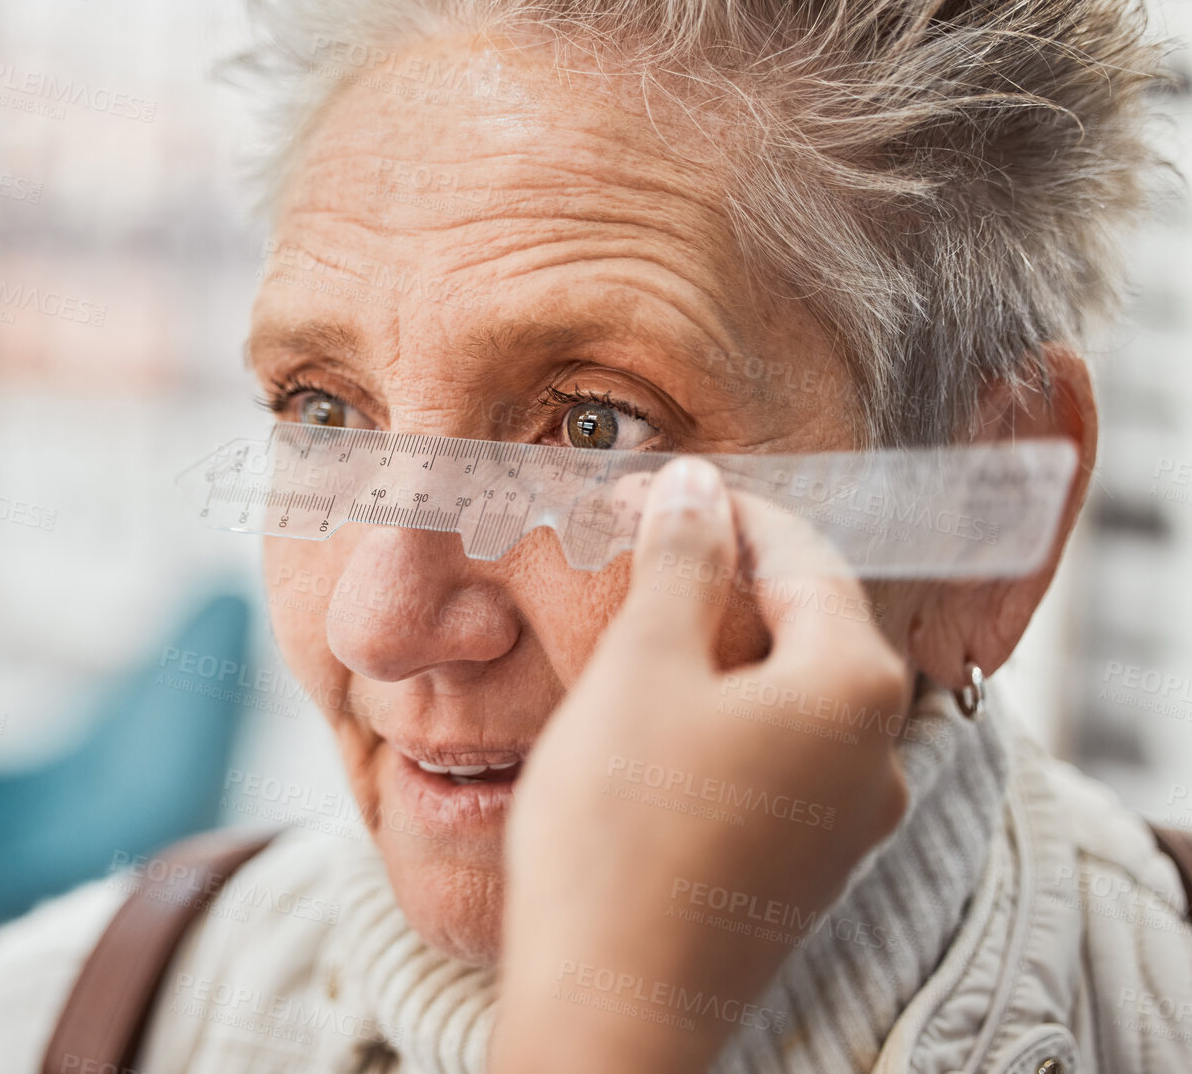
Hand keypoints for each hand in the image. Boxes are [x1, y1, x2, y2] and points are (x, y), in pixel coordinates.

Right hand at [490, 456, 912, 1072]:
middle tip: (640, 552)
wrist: (613, 1006)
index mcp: (855, 686)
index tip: (660, 491)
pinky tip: (654, 725)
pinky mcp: (805, 868)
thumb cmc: (624, 832)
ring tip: (635, 632)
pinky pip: (777, 759)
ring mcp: (848, 820)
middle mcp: (877, 752)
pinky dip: (724, 720)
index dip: (728, 511)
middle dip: (724, 581)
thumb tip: (695, 486)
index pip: (804, 556)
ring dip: (720, 652)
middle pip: (806, 625)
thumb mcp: (642, 668)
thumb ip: (679, 565)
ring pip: (789, 695)